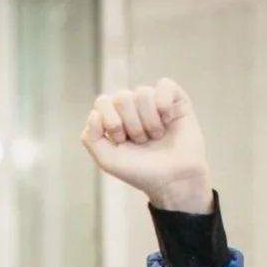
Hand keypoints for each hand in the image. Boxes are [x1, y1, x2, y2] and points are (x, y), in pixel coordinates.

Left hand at [81, 81, 211, 212]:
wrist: (174, 181)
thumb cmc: (141, 171)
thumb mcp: (108, 160)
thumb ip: (90, 138)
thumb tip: (95, 113)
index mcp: (114, 117)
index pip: (103, 102)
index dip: (112, 122)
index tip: (122, 141)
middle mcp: (133, 107)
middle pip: (122, 97)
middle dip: (132, 125)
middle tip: (142, 141)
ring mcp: (154, 101)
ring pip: (143, 93)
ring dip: (149, 121)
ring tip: (156, 136)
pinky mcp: (175, 99)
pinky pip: (165, 85)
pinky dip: (164, 105)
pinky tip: (168, 121)